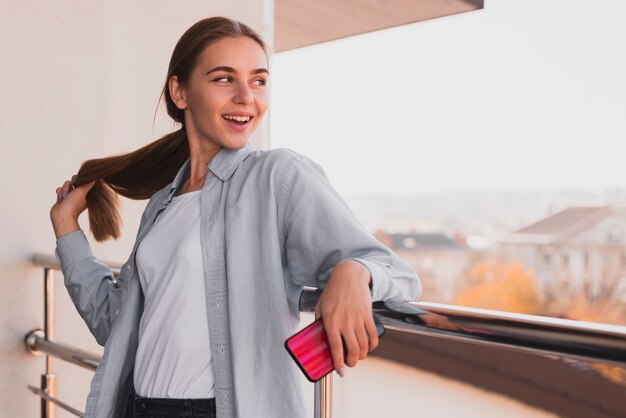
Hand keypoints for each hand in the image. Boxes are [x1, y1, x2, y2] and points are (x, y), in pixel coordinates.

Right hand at [50, 174, 95, 238]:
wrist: (61, 215)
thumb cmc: (73, 205)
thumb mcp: (82, 192)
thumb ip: (87, 184)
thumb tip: (95, 179)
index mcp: (86, 194)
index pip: (83, 182)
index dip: (79, 180)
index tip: (77, 180)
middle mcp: (78, 195)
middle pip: (74, 182)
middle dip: (70, 184)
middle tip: (71, 187)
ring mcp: (70, 196)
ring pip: (66, 185)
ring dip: (64, 189)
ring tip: (65, 196)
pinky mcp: (62, 198)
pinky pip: (60, 189)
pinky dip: (59, 192)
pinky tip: (60, 197)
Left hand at [314, 259, 377, 376]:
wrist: (349, 276)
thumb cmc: (332, 292)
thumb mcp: (320, 307)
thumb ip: (320, 323)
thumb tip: (321, 340)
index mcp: (331, 321)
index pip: (335, 347)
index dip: (338, 363)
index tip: (340, 371)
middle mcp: (345, 322)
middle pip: (353, 350)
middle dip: (352, 362)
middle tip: (350, 363)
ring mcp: (358, 318)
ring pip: (364, 345)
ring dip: (362, 355)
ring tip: (358, 356)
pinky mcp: (368, 315)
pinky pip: (373, 335)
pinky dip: (372, 345)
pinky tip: (368, 347)